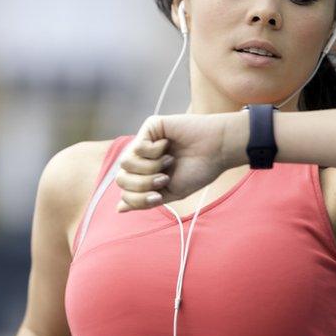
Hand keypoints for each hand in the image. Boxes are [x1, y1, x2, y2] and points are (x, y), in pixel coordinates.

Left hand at [115, 113, 232, 212]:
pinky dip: (154, 151)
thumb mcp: (169, 193)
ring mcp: (145, 141)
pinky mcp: (150, 127)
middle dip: (143, 183)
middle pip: (121, 178)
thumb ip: (144, 201)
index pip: (125, 191)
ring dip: (149, 167)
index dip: (138, 198)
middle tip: (164, 178)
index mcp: (146, 174)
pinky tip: (168, 145)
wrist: (216, 151)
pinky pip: (137, 146)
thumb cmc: (198, 172)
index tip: (159, 196)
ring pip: (125, 163)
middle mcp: (142, 158)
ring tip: (168, 161)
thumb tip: (119, 208)